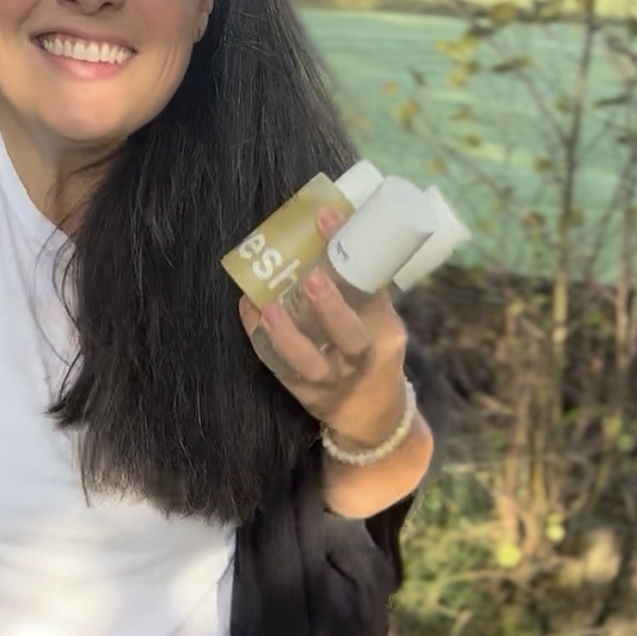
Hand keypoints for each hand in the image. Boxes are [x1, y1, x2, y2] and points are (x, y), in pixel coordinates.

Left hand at [237, 206, 409, 447]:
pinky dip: (262, 340)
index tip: (329, 217)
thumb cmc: (374, 353)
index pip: (376, 293)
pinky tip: (250, 312)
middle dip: (330, 307)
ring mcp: (330, 381)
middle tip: (310, 278)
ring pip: (308, 363)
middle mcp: (360, 360)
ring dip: (285, 335)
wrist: (373, 417)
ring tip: (267, 306)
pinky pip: (280, 369)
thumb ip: (362, 291)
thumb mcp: (383, 325)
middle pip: (349, 337)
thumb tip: (331, 231)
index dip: (355, 258)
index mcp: (386, 334)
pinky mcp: (304, 394)